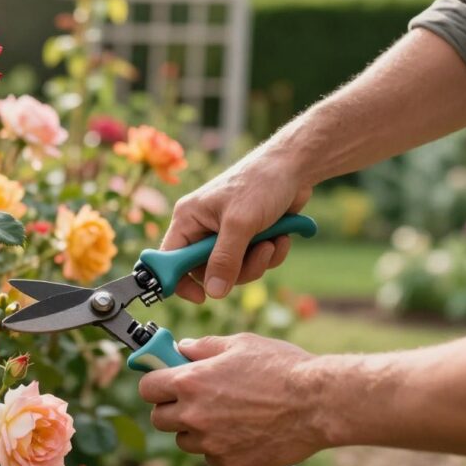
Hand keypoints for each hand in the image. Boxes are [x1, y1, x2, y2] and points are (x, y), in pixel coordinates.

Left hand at [138, 334, 325, 465]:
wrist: (317, 403)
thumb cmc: (282, 367)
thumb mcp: (240, 343)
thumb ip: (204, 347)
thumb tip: (183, 348)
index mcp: (191, 381)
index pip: (147, 387)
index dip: (156, 382)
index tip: (165, 380)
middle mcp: (195, 414)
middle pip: (159, 419)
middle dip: (171, 408)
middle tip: (193, 398)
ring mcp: (212, 442)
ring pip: (184, 440)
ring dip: (194, 429)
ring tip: (223, 413)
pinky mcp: (230, 462)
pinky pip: (211, 455)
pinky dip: (219, 445)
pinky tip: (242, 429)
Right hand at [163, 151, 311, 302]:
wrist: (294, 167)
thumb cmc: (260, 183)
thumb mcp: (240, 223)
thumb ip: (225, 259)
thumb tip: (213, 292)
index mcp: (189, 219)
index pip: (171, 259)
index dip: (180, 281)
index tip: (200, 298)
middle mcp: (203, 228)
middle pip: (208, 271)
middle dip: (238, 269)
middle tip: (258, 254)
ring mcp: (226, 234)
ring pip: (234, 270)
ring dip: (258, 261)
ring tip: (273, 241)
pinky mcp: (248, 237)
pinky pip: (253, 262)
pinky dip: (270, 254)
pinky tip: (281, 237)